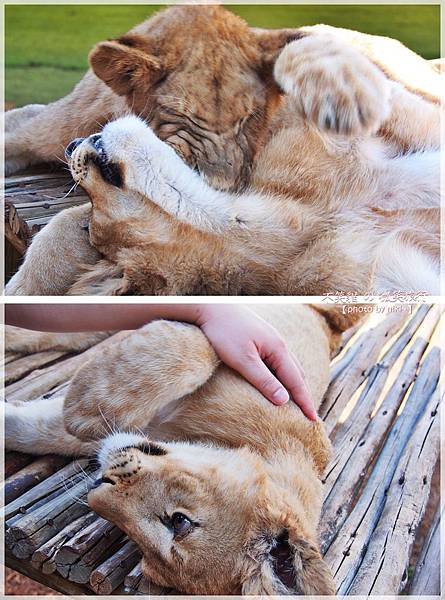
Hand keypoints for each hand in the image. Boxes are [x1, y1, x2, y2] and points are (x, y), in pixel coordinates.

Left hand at [196, 305, 316, 419]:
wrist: (211, 308)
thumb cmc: (224, 332)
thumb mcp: (243, 360)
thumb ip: (264, 380)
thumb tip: (284, 400)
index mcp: (278, 349)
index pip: (297, 381)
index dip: (305, 402)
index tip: (314, 420)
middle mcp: (279, 344)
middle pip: (298, 374)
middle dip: (305, 395)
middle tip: (310, 416)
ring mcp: (271, 340)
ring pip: (290, 366)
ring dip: (296, 385)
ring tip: (299, 402)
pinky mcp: (262, 339)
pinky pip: (280, 361)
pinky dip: (286, 375)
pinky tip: (280, 380)